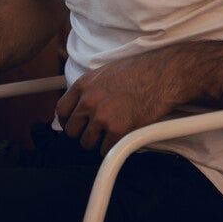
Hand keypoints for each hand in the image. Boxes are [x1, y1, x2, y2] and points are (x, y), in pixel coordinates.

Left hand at [55, 54, 175, 154]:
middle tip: (96, 132)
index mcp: (83, 85)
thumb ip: (88, 89)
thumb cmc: (138, 72)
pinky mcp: (117, 130)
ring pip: (86, 143)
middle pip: (71, 130)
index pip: (61, 111)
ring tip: (111, 133)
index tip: (74, 126)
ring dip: (97, 142)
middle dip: (82, 133)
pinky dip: (112, 147)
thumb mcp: (104, 73)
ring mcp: (101, 116)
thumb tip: (79, 106)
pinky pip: (105, 150)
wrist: (161, 75)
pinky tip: (121, 137)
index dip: (67, 122)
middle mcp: (88, 101)